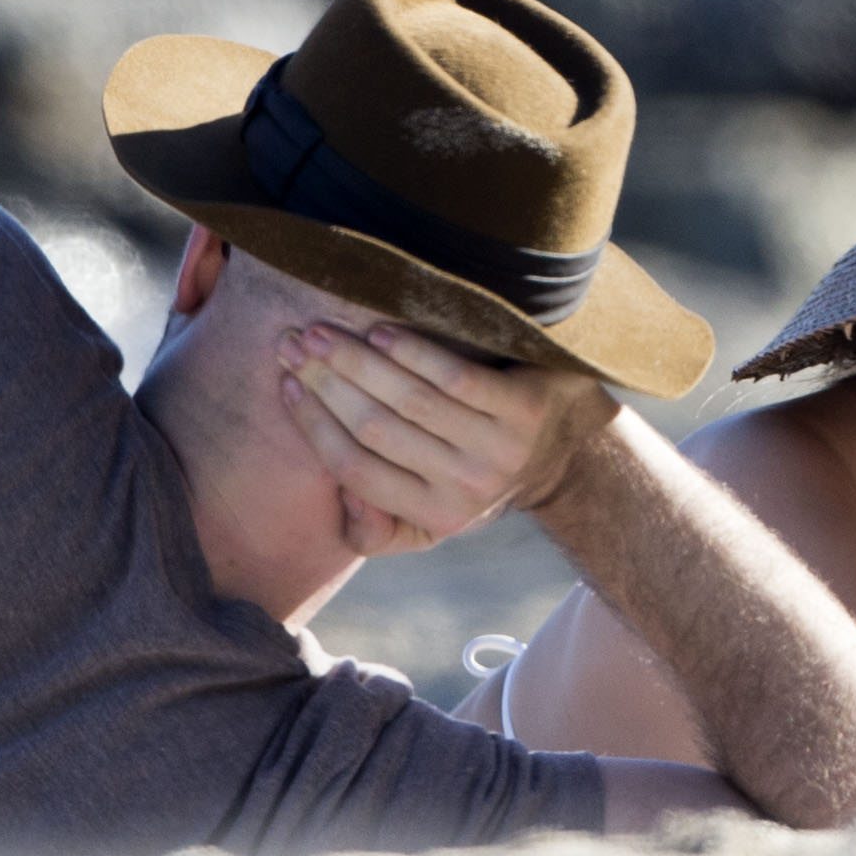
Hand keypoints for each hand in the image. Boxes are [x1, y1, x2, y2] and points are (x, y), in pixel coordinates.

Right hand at [277, 322, 618, 555]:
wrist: (571, 451)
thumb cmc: (479, 474)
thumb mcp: (432, 519)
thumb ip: (378, 525)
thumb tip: (339, 496)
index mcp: (435, 516)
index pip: (354, 469)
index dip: (313, 425)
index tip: (285, 384)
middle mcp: (466, 488)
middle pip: (374, 429)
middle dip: (325, 382)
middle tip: (293, 345)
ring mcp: (497, 448)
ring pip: (410, 400)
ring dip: (358, 360)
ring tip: (323, 331)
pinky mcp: (522, 409)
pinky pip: (456, 378)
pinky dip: (415, 353)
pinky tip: (383, 330)